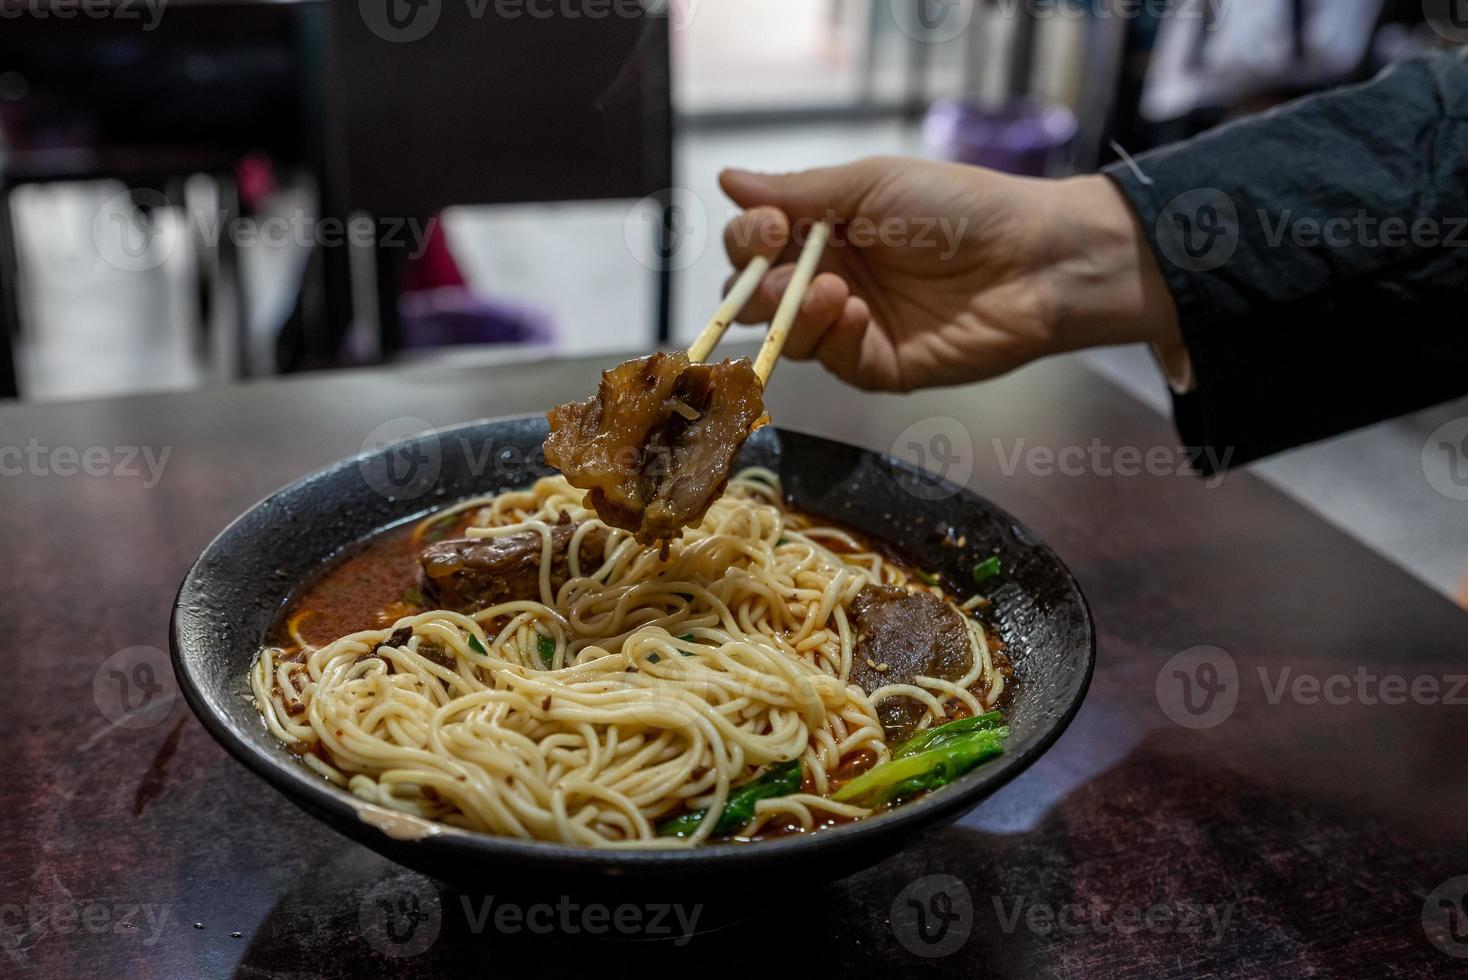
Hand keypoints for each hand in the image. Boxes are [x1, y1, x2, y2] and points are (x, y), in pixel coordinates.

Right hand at [720, 157, 1181, 391]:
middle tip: (780, 272)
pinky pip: (831, 361)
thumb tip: (726, 179)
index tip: (769, 228)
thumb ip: (798, 192)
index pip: (754, 245)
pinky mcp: (877, 366)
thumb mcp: (872, 185)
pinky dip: (832, 338)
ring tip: (832, 290)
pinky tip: (856, 313)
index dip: (747, 240)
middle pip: (755, 296)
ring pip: (784, 335)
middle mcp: (828, 278)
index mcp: (824, 230)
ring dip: (791, 313)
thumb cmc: (959, 208)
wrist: (1032, 260)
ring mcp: (851, 326)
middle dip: (754, 287)